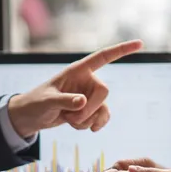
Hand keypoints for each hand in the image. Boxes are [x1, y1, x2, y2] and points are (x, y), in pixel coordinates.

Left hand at [6, 39, 142, 136]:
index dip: (121, 50)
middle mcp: (87, 81)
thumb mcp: (47, 101)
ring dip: (87, 120)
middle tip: (72, 117)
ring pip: (103, 109)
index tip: (140, 44)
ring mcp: (89, 96)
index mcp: (77, 70)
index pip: (103, 57)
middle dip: (90, 109)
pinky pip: (101, 118)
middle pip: (104, 92)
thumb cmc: (35, 103)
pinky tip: (80, 128)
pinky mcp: (89, 110)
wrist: (31, 117)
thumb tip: (83, 101)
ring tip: (69, 121)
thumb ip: (64, 101)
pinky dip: (91, 126)